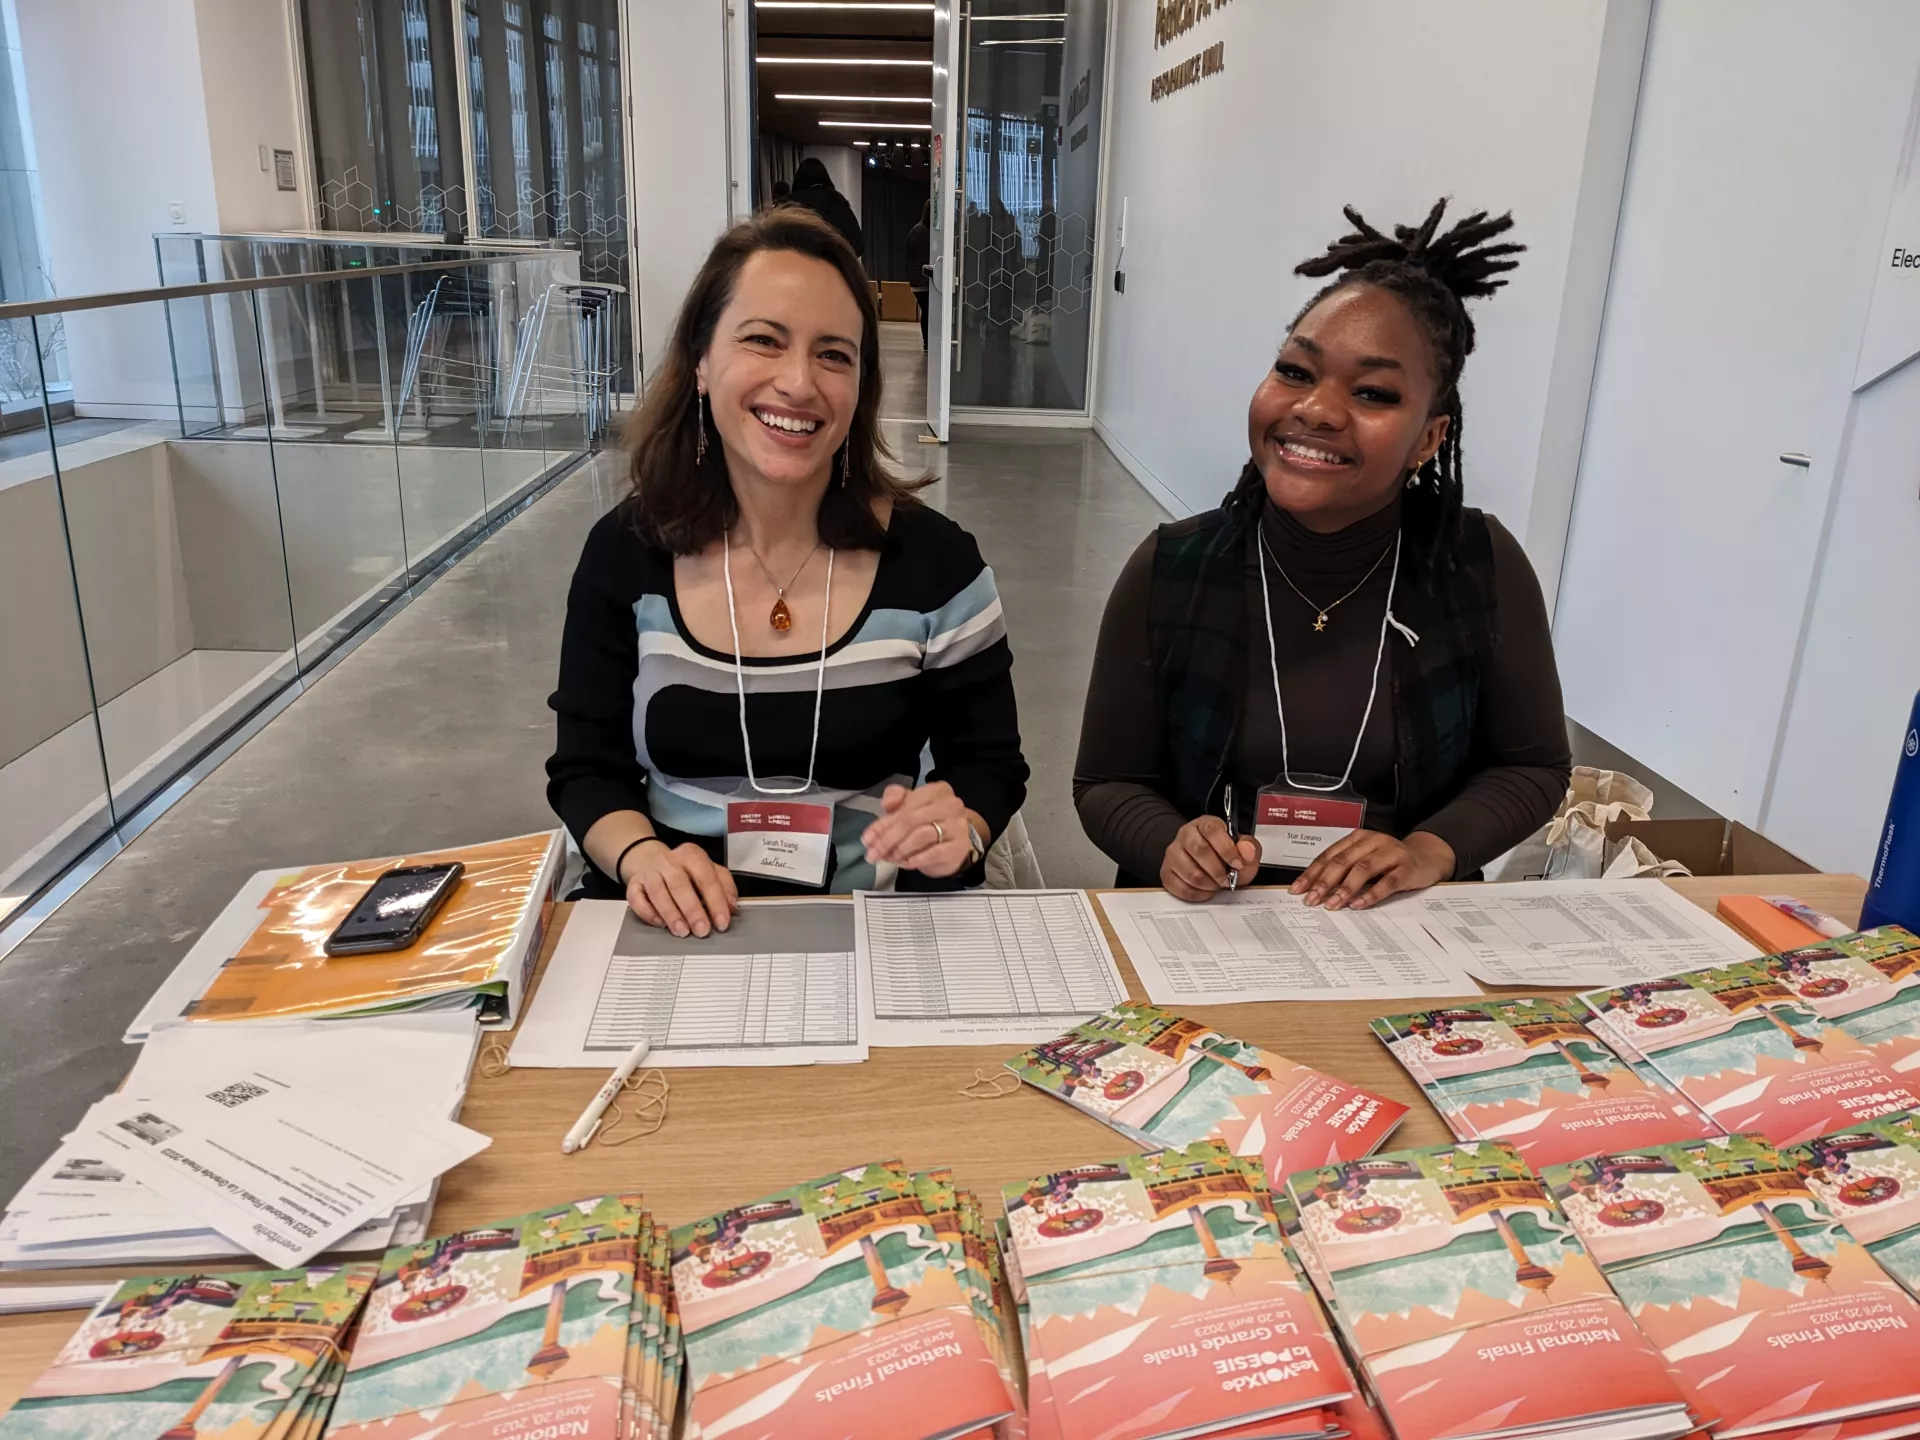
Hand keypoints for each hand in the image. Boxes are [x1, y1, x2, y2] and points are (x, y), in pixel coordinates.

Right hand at [622, 839, 737, 936]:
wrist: (646, 857)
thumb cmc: (682, 869)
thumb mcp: (707, 870)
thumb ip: (723, 886)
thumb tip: (732, 908)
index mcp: (692, 856)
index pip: (707, 877)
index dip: (716, 901)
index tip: (722, 922)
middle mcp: (670, 862)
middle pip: (681, 884)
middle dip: (693, 910)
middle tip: (702, 930)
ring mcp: (649, 872)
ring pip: (658, 892)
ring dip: (671, 913)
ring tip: (682, 931)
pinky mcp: (634, 884)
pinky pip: (637, 898)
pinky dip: (647, 912)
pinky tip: (659, 923)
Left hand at [861, 782, 974, 877]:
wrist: (956, 842)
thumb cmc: (929, 822)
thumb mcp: (910, 806)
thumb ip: (895, 799)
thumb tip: (886, 804)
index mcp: (936, 790)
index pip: (905, 804)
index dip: (883, 823)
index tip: (867, 839)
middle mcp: (950, 805)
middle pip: (911, 820)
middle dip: (887, 839)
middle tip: (873, 854)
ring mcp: (957, 826)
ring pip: (921, 836)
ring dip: (899, 849)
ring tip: (888, 858)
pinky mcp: (958, 847)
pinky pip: (932, 854)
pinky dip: (913, 859)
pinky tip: (903, 863)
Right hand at [1161, 816, 1260, 902]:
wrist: (1207, 865)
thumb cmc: (1225, 857)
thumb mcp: (1244, 851)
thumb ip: (1250, 849)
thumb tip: (1246, 850)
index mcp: (1206, 824)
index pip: (1212, 830)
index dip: (1227, 849)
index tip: (1238, 865)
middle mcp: (1186, 834)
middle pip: (1199, 850)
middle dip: (1218, 870)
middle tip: (1227, 880)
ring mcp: (1173, 853)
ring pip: (1190, 872)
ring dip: (1208, 884)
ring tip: (1216, 885)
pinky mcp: (1166, 872)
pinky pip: (1179, 887)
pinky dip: (1196, 894)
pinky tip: (1205, 891)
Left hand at [1290, 830, 1453, 910]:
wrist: (1427, 858)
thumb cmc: (1390, 862)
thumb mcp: (1365, 860)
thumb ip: (1344, 870)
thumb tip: (1315, 890)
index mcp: (1357, 838)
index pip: (1329, 855)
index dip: (1312, 873)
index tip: (1297, 889)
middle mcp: (1372, 842)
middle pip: (1342, 861)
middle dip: (1324, 882)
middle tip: (1311, 899)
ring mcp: (1391, 853)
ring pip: (1362, 869)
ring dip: (1344, 888)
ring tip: (1331, 904)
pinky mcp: (1406, 868)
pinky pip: (1387, 882)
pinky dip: (1371, 894)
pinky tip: (1358, 904)